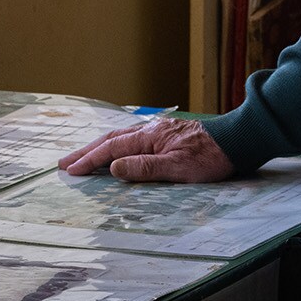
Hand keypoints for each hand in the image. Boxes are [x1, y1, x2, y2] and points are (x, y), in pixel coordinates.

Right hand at [58, 116, 233, 182]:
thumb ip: (144, 168)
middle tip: (64, 163)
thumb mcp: (177, 167)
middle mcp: (150, 130)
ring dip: (99, 148)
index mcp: (149, 137)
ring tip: (82, 157)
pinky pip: (132, 138)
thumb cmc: (210, 157)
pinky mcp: (167, 135)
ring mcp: (158, 131)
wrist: (236, 141)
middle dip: (86, 152)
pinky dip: (116, 145)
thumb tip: (113, 167)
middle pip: (111, 139)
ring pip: (121, 137)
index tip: (70, 170)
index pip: (111, 148)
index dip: (89, 160)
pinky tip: (117, 151)